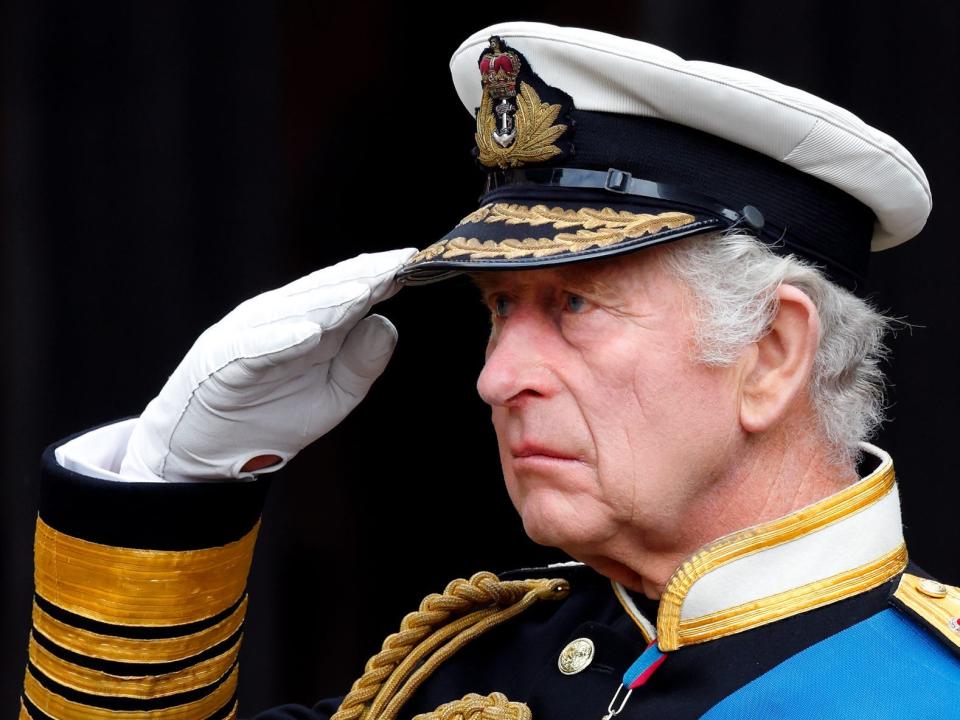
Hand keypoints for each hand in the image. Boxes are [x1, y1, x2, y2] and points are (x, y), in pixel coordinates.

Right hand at [120, 248, 416, 481]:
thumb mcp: (333, 395)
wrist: (208, 452)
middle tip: (397, 264)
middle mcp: (278, 319)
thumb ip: (362, 363)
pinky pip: (255, 349)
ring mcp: (248, 336)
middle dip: (362, 277)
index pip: (346, 290)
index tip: (412, 262)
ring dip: (329, 301)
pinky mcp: (224, 363)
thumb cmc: (271, 417)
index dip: (378, 276)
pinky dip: (281, 340)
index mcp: (307, 321)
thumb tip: (388, 322)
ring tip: (363, 291)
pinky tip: (310, 333)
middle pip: (324, 292)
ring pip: (293, 313)